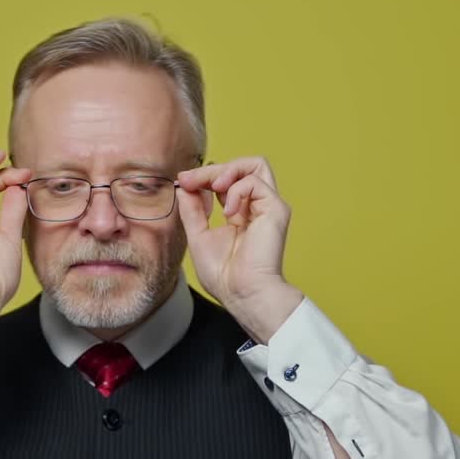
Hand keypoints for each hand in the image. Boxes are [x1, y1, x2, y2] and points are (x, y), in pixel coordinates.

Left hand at [176, 157, 303, 342]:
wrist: (242, 293)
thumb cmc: (224, 275)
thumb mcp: (198, 235)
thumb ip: (192, 209)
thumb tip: (184, 185)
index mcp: (240, 214)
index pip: (225, 182)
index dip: (203, 177)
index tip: (182, 181)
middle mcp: (256, 207)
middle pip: (241, 167)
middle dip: (211, 170)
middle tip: (189, 180)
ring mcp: (268, 207)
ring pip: (255, 165)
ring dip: (227, 170)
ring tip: (213, 187)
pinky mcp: (276, 209)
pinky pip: (255, 181)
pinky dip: (237, 190)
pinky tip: (230, 213)